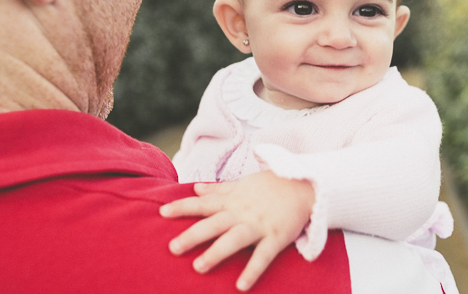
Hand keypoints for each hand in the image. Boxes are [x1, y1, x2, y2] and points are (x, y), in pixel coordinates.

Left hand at [159, 171, 314, 290]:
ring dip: (216, 252)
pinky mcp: (276, 237)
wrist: (305, 185)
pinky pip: (263, 255)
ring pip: (234, 239)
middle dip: (193, 235)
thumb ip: (219, 189)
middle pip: (214, 223)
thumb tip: (196, 189)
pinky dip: (252, 270)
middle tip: (172, 248)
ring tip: (198, 267)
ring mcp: (259, 225)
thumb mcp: (243, 183)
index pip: (203, 203)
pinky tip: (240, 286)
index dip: (183, 207)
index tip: (162, 212)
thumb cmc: (272, 185)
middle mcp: (243, 212)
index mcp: (233, 199)